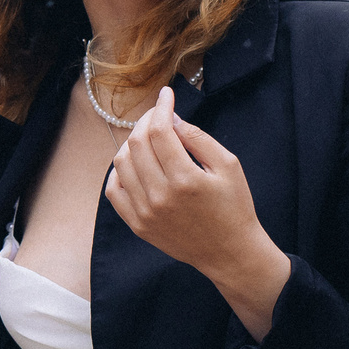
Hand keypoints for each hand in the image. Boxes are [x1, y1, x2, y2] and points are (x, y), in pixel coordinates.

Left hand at [103, 88, 290, 340]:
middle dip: (145, 121)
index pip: (159, 131)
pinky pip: (114, 191)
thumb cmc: (234, 207)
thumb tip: (171, 119)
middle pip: (137, 144)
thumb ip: (198, 138)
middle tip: (158, 115)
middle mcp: (159, 196)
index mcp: (185, 179)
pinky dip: (118, 171)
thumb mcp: (228, 166)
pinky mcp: (137, 225)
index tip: (166, 95)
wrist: (230, 253)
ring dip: (131, 143)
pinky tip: (133, 163)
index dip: (160, 107)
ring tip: (147, 137)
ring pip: (121, 164)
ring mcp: (145, 213)